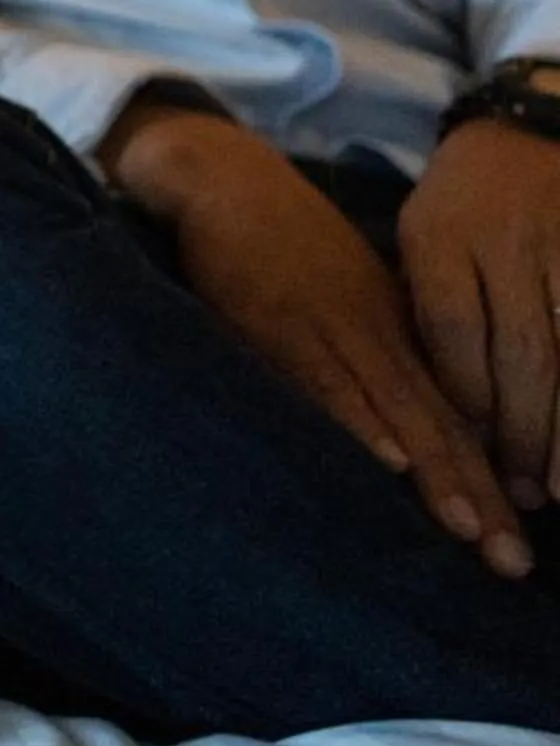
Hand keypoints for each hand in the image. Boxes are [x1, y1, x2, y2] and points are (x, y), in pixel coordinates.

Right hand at [123, 111, 533, 576]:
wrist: (227, 180)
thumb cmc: (282, 242)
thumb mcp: (348, 294)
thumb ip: (377, 351)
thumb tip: (405, 423)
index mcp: (398, 333)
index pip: (458, 419)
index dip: (490, 483)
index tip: (517, 546)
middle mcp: (378, 337)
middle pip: (442, 428)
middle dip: (481, 499)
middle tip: (514, 565)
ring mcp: (332, 331)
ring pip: (397, 412)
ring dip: (438, 475)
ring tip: (473, 533)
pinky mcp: (279, 326)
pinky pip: (325, 381)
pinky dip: (358, 422)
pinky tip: (388, 461)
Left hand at [402, 117, 559, 514]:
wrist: (528, 133)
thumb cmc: (461, 206)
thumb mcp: (422, 239)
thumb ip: (429, 312)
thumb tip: (445, 410)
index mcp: (442, 238)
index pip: (453, 330)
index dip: (465, 397)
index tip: (470, 451)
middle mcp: (507, 246)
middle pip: (522, 355)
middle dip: (526, 434)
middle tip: (526, 498)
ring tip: (558, 489)